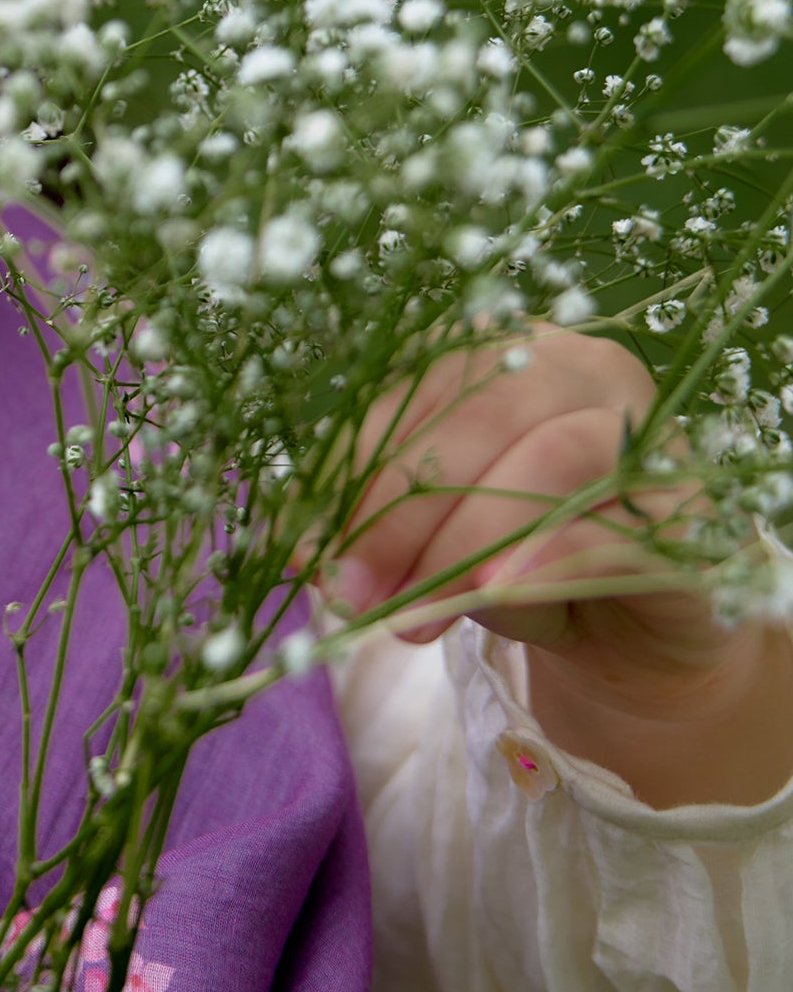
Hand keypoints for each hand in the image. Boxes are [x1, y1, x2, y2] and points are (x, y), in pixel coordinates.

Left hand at [336, 326, 792, 807]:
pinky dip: (552, 557)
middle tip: (361, 596)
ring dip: (469, 539)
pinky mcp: (695, 515)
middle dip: (405, 509)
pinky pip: (622, 523)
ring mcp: (654, 434)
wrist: (635, 638)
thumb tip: (296, 546)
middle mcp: (588, 370)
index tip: (312, 552)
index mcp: (511, 354)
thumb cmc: (523, 564)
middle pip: (487, 410)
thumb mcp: (434, 541)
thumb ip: (374, 527)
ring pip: (555, 456)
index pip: (423, 381)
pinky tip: (498, 592)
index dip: (360, 467)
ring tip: (417, 615)